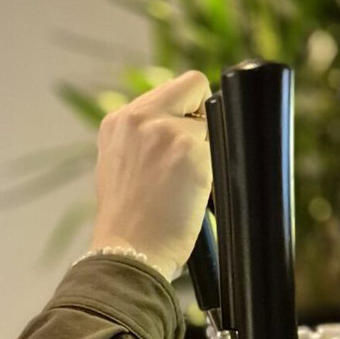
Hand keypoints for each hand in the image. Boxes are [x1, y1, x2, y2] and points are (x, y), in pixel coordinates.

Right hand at [91, 70, 212, 280]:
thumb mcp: (119, 166)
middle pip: (194, 85)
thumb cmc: (128, 222)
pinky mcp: (190, 151)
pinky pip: (222, 150)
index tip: (182, 138)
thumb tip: (181, 125)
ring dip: (205, 152)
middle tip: (187, 159)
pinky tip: (191, 195)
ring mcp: (164, 131)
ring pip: (211, 122)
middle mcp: (138, 118)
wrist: (128, 253)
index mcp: (118, 121)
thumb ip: (142, 139)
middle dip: (201, 119)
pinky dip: (213, 173)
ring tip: (182, 186)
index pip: (169, 91)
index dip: (182, 113)